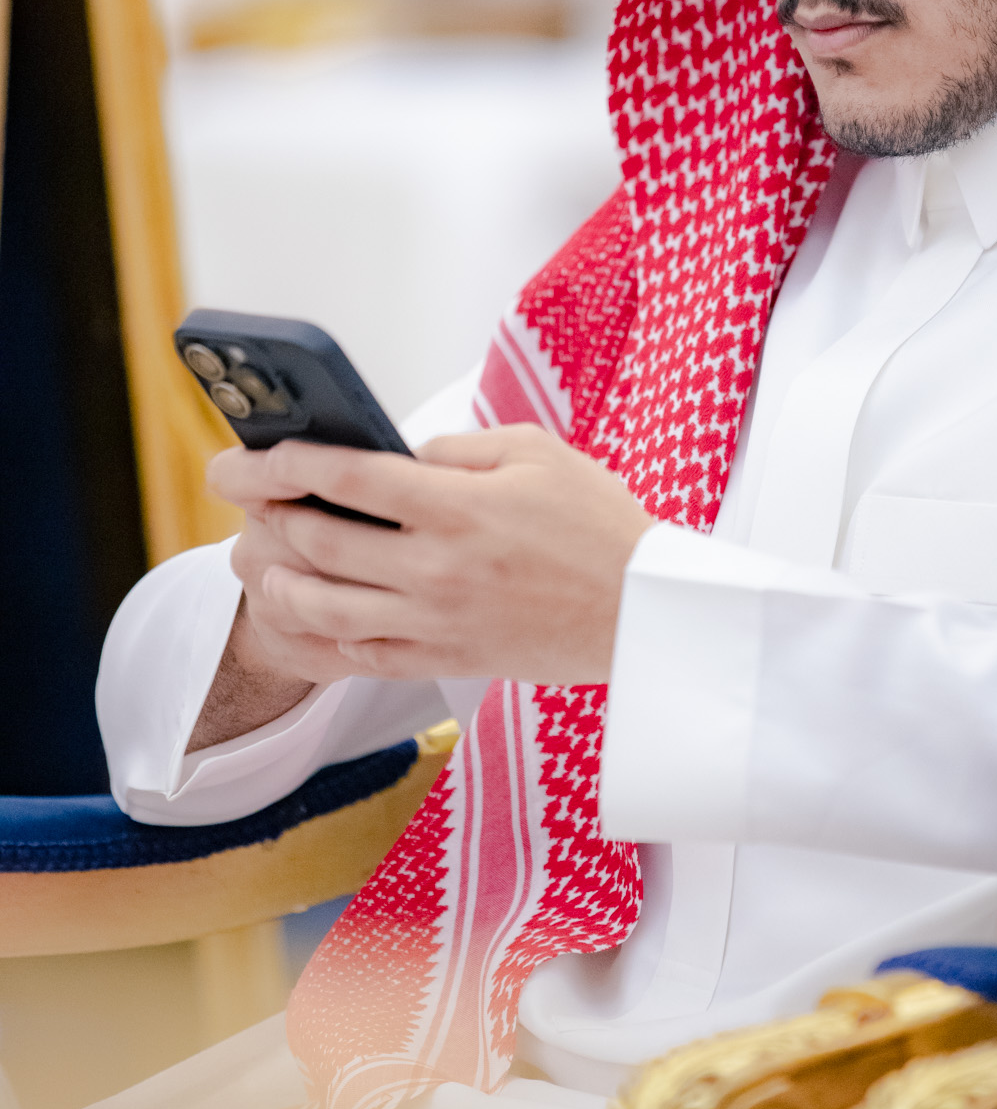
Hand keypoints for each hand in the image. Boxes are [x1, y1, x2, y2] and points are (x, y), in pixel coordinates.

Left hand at [207, 427, 655, 686]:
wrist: (644, 611)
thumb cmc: (596, 521)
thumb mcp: (536, 451)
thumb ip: (457, 448)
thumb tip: (393, 455)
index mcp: (459, 507)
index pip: (349, 478)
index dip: (288, 461)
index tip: (255, 454)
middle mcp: (437, 568)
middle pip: (320, 541)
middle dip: (265, 513)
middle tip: (239, 495)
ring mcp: (437, 622)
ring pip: (322, 609)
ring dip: (277, 581)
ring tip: (259, 560)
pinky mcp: (445, 660)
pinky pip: (360, 655)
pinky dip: (321, 634)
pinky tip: (310, 611)